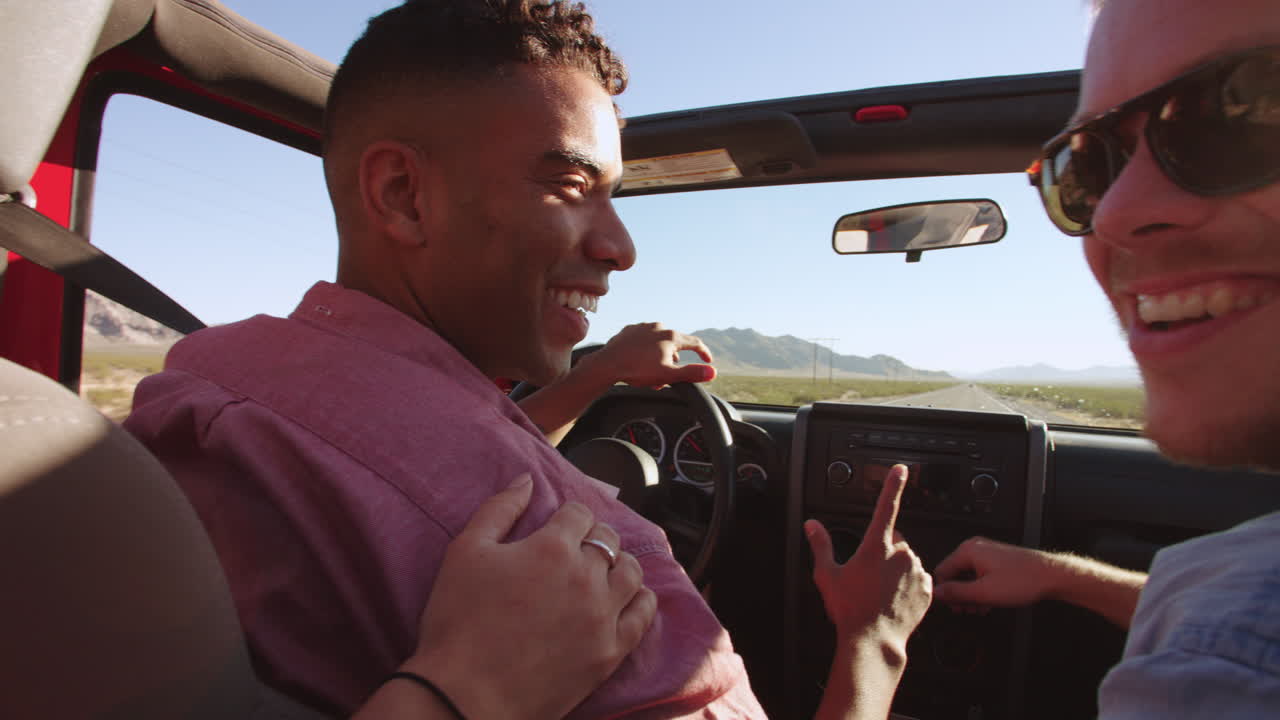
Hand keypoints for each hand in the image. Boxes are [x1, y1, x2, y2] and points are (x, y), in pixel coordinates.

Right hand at [402, 474, 656, 719]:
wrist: (463, 696)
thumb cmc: (457, 622)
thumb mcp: (465, 552)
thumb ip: (499, 509)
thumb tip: (527, 479)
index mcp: (552, 548)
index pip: (579, 513)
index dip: (567, 517)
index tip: (557, 527)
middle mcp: (586, 577)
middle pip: (609, 540)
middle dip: (593, 537)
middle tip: (575, 551)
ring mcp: (603, 617)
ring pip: (633, 573)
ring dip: (619, 565)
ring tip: (601, 573)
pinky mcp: (610, 653)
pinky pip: (643, 616)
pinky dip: (639, 601)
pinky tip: (625, 601)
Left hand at [577, 322, 714, 389]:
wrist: (607, 364)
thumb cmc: (638, 370)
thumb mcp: (668, 375)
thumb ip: (691, 373)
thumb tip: (712, 372)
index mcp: (671, 337)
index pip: (695, 343)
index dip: (704, 352)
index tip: (708, 360)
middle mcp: (658, 327)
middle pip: (675, 344)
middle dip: (674, 361)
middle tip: (667, 377)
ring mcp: (643, 327)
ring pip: (658, 342)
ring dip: (660, 355)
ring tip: (651, 372)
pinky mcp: (629, 330)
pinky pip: (643, 339)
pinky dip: (646, 349)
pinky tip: (639, 360)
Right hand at [805, 464, 931, 654]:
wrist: (873, 641)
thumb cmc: (850, 610)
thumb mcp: (827, 575)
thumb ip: (821, 545)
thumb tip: (812, 526)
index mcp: (876, 546)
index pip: (886, 507)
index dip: (893, 485)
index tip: (900, 470)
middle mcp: (901, 555)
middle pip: (895, 541)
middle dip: (885, 551)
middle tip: (869, 573)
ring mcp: (917, 572)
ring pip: (908, 561)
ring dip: (898, 570)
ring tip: (881, 591)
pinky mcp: (928, 589)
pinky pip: (919, 578)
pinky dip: (909, 585)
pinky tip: (894, 599)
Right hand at [933, 536, 1058, 609]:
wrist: (1051, 575)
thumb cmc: (1023, 580)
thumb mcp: (984, 592)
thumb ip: (956, 593)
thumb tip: (937, 593)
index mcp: (968, 551)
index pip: (942, 572)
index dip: (945, 593)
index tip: (953, 606)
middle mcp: (975, 548)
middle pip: (954, 575)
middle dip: (960, 595)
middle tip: (967, 610)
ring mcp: (986, 553)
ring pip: (968, 577)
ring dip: (971, 595)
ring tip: (980, 608)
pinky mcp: (995, 560)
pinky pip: (979, 575)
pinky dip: (981, 590)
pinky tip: (988, 603)